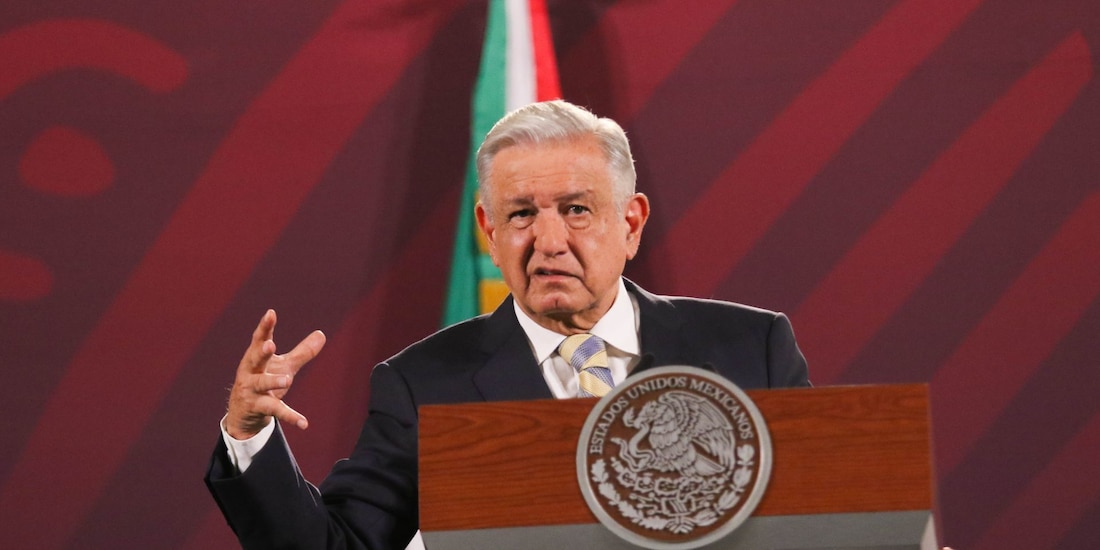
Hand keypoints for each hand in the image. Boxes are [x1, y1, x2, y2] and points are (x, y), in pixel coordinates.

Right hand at [225, 309, 325, 439]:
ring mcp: (250, 391)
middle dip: (261, 352)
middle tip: (271, 344)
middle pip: (254, 359)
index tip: (271, 313)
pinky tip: (304, 422)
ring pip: (261, 385)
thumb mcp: (283, 366)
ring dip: (273, 381)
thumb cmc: (263, 383)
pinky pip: (275, 411)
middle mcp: (249, 372)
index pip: (259, 340)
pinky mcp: (257, 408)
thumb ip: (302, 352)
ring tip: (287, 380)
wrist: (243, 415)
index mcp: (255, 359)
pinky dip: (290, 416)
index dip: (265, 327)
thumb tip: (322, 333)